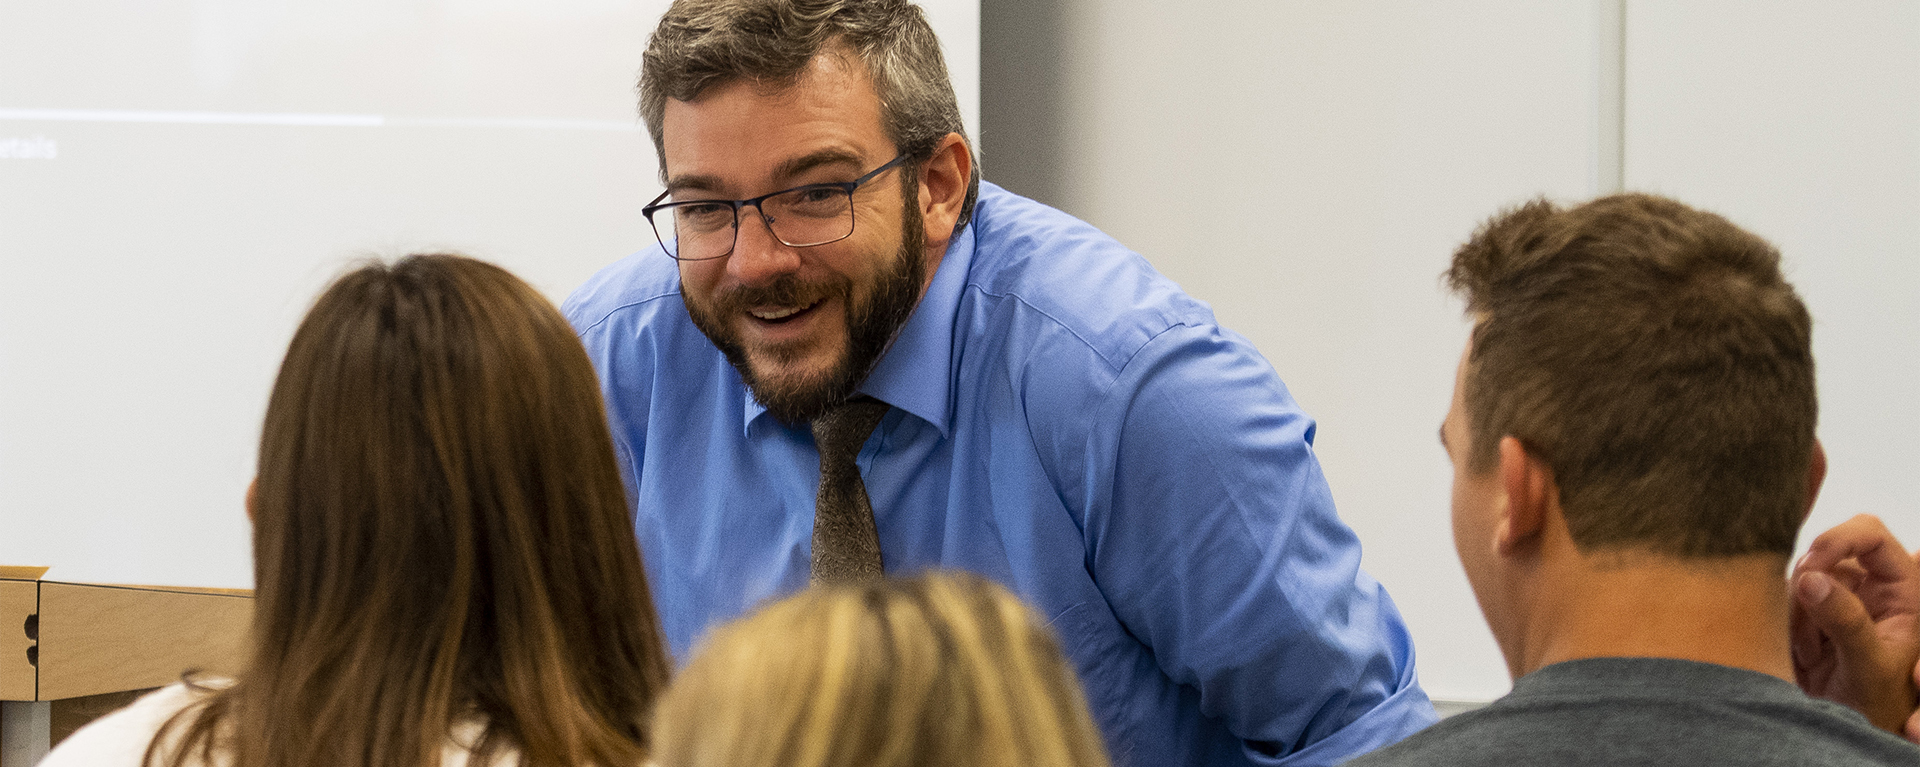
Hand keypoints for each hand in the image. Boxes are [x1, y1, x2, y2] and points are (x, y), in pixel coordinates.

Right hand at [1789, 514, 1919, 738]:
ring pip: (1802, 575)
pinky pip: (1785, 596)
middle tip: (1807, 616)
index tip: (1811, 563)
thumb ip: (1846, 620)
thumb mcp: (1868, 664)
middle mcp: (1873, 585)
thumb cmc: (1879, 704)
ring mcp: (1842, 596)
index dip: (1840, 538)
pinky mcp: (1814, 611)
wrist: (1851, 729)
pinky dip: (1786, 622)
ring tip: (1814, 652)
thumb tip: (1810, 577)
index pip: (1871, 535)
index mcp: (1903, 589)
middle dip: (1811, 580)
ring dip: (1798, 611)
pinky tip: (1805, 652)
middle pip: (1829, 549)